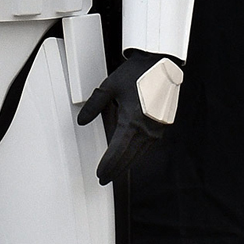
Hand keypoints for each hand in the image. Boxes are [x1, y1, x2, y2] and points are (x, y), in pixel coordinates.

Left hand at [77, 51, 181, 184]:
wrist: (160, 65)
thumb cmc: (136, 73)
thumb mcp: (109, 87)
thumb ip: (94, 105)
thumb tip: (83, 120)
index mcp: (132, 120)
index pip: (117, 151)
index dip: (108, 165)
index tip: (100, 173)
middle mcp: (146, 129)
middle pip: (128, 158)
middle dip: (115, 169)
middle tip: (104, 178)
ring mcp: (156, 129)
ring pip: (138, 154)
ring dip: (125, 163)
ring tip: (113, 170)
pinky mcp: (160, 127)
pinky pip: (146, 147)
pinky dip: (135, 153)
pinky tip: (127, 155)